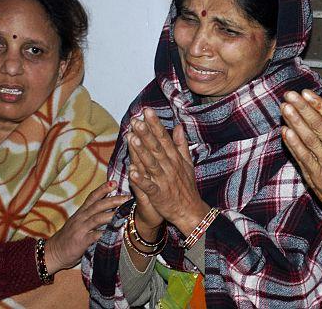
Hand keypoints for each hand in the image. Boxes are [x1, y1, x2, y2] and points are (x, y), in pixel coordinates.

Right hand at [44, 181, 128, 273]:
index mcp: (81, 212)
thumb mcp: (79, 223)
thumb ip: (92, 216)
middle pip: (98, 205)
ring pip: (97, 218)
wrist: (53, 253)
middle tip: (127, 197)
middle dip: (113, 200)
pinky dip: (105, 233)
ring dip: (112, 215)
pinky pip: (94, 236)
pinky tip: (115, 231)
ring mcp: (80, 229)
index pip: (92, 197)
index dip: (103, 188)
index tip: (115, 182)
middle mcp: (81, 218)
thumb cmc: (70, 237)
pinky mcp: (81, 241)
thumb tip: (111, 209)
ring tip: (125, 212)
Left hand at [127, 108, 209, 236]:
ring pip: (151, 164)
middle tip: (136, 121)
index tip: (147, 111)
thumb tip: (179, 126)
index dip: (155, 125)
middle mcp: (170, 167)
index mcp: (175, 158)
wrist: (190, 211)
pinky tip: (132, 171)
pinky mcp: (159, 195)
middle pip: (156, 148)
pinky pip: (149, 186)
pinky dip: (141, 179)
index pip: (164, 138)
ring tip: (132, 138)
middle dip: (146, 134)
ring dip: (141, 151)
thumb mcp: (187, 163)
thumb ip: (181, 144)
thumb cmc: (187, 187)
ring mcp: (164, 181)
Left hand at [280, 89, 321, 227]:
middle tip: (289, 94)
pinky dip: (293, 145)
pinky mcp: (317, 178)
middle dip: (302, 108)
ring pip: (307, 140)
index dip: (318, 105)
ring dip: (294, 123)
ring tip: (284, 108)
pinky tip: (285, 133)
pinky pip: (303, 158)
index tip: (307, 93)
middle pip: (316, 126)